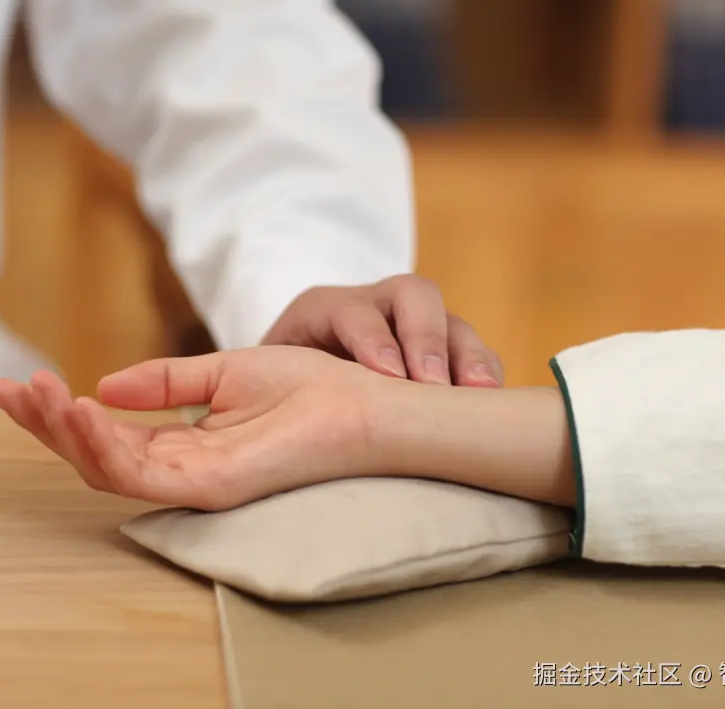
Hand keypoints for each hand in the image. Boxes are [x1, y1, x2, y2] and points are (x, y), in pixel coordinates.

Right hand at [0, 346, 389, 510]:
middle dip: (45, 424)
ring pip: (105, 470)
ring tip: (35, 392)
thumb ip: (167, 382)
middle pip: (92, 456)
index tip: (14, 381)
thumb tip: (104, 383)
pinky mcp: (211, 486)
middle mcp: (182, 470)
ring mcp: (194, 483)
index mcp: (184, 445)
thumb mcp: (225, 371)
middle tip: (3, 388)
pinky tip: (79, 408)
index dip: (57, 412)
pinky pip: (142, 474)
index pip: (105, 435)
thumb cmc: (308, 389)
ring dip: (64, 431)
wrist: (363, 402)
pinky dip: (104, 444)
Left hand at [260, 275, 502, 387]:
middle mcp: (378, 305)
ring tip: (476, 395)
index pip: (354, 310)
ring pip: (453, 321)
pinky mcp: (449, 352)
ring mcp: (418, 325)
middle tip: (431, 384)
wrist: (305, 386)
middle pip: (414, 295)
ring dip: (466, 357)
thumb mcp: (262, 380)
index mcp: (327, 308)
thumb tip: (233, 414)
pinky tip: (491, 407)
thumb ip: (258, 386)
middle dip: (425, 337)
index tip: (388, 377)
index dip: (372, 340)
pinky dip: (486, 375)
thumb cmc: (279, 391)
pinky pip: (477, 354)